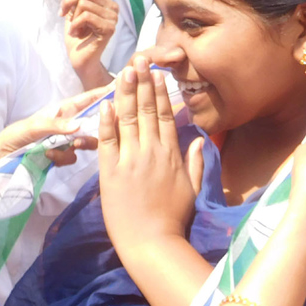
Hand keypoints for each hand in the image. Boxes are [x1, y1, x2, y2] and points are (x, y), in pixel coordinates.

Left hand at [0, 86, 107, 170]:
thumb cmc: (13, 137)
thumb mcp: (32, 127)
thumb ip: (55, 125)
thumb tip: (79, 126)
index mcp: (60, 111)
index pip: (86, 100)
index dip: (103, 94)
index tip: (121, 87)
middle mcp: (65, 125)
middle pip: (92, 123)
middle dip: (96, 129)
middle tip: (91, 136)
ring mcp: (63, 141)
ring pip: (85, 143)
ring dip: (78, 146)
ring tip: (66, 148)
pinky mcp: (60, 156)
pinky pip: (72, 157)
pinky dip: (63, 158)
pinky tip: (50, 158)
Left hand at [61, 0, 118, 88]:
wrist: (80, 60)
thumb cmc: (76, 37)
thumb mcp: (73, 13)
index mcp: (106, 2)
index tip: (63, 10)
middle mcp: (113, 8)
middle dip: (69, 3)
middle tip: (64, 16)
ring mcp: (113, 18)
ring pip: (84, 4)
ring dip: (73, 18)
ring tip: (75, 30)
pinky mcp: (109, 29)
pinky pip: (86, 16)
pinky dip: (75, 25)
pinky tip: (75, 34)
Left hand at [98, 57, 204, 250]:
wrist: (152, 243)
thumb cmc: (173, 218)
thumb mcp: (193, 188)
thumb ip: (196, 161)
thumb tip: (199, 138)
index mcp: (171, 154)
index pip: (164, 115)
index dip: (158, 93)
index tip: (155, 74)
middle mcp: (151, 152)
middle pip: (145, 110)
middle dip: (141, 84)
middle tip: (137, 61)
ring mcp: (130, 160)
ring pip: (127, 119)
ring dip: (125, 94)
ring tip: (123, 72)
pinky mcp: (111, 172)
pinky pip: (108, 141)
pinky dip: (106, 122)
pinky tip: (105, 103)